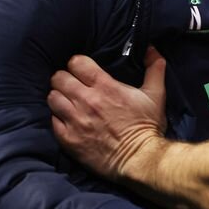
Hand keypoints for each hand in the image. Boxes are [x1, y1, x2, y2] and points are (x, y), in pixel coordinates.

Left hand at [48, 47, 167, 181]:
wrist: (140, 159)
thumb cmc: (147, 126)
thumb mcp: (155, 95)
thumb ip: (154, 68)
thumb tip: (152, 49)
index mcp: (105, 86)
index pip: (76, 62)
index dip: (78, 64)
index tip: (82, 70)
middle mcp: (86, 100)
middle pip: (59, 78)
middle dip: (65, 79)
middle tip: (72, 86)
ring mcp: (75, 120)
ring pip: (52, 98)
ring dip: (59, 98)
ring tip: (67, 102)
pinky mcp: (69, 139)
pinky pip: (52, 121)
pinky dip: (58, 119)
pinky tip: (68, 120)